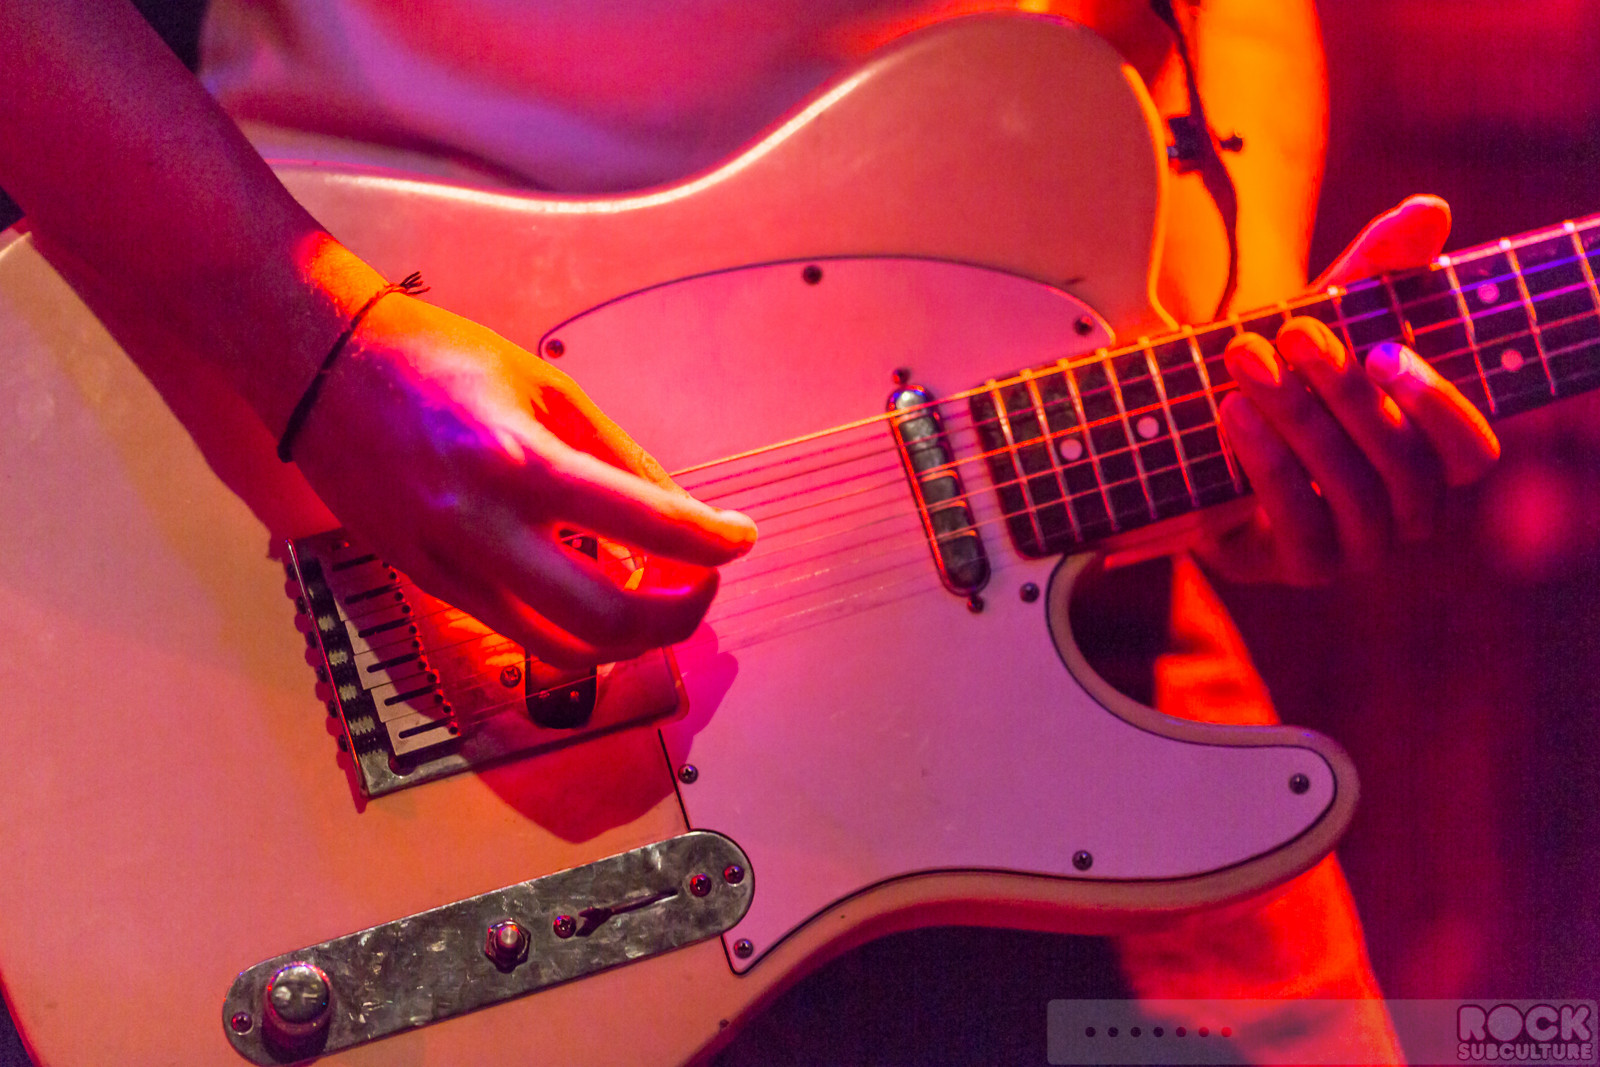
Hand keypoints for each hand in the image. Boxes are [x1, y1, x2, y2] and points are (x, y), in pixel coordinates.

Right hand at [289, 293, 755, 666]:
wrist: (316, 368)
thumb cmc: (433, 360)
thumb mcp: (547, 388)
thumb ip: (620, 458)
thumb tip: (682, 513)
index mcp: (519, 461)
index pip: (647, 524)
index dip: (711, 541)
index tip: (739, 538)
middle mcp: (481, 527)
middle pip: (609, 619)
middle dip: (678, 615)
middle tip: (703, 586)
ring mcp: (447, 567)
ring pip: (563, 648)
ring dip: (628, 638)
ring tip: (658, 598)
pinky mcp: (428, 585)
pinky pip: (518, 632)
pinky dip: (573, 629)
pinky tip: (596, 595)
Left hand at [1196, 195, 1499, 584]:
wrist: (1196, 437)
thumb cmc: (1286, 375)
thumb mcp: (1329, 315)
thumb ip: (1379, 268)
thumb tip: (1429, 208)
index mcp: (1432, 458)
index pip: (1472, 452)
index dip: (1439, 406)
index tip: (1385, 349)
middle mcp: (1407, 512)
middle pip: (1404, 466)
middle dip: (1345, 395)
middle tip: (1291, 331)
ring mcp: (1355, 549)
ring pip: (1352, 494)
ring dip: (1299, 421)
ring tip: (1245, 362)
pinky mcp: (1294, 565)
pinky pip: (1297, 524)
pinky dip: (1265, 464)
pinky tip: (1232, 414)